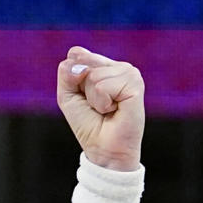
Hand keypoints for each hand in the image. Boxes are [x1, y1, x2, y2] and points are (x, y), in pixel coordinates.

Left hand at [56, 47, 144, 171]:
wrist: (103, 148)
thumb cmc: (88, 124)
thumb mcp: (68, 97)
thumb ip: (66, 74)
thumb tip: (76, 58)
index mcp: (103, 66)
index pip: (77, 55)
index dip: (72, 78)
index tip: (82, 97)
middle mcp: (118, 66)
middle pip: (84, 64)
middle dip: (82, 91)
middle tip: (95, 106)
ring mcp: (129, 73)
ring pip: (94, 76)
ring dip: (93, 98)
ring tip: (106, 109)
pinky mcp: (136, 83)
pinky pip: (104, 86)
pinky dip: (102, 103)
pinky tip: (115, 109)